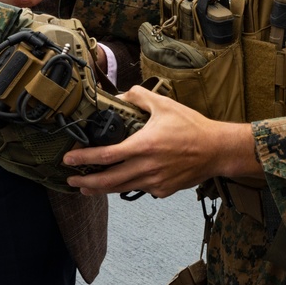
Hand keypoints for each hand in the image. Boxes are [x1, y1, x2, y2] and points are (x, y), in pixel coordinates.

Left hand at [63, 86, 260, 196]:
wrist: (217, 149)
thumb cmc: (192, 127)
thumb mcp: (165, 104)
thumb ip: (140, 96)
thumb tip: (121, 94)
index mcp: (144, 145)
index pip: (106, 155)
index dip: (84, 158)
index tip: (68, 159)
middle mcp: (146, 167)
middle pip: (107, 180)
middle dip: (85, 182)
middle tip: (71, 179)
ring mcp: (155, 182)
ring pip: (121, 189)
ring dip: (100, 189)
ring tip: (87, 187)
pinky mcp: (163, 190)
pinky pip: (140, 189)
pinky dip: (128, 186)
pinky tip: (123, 181)